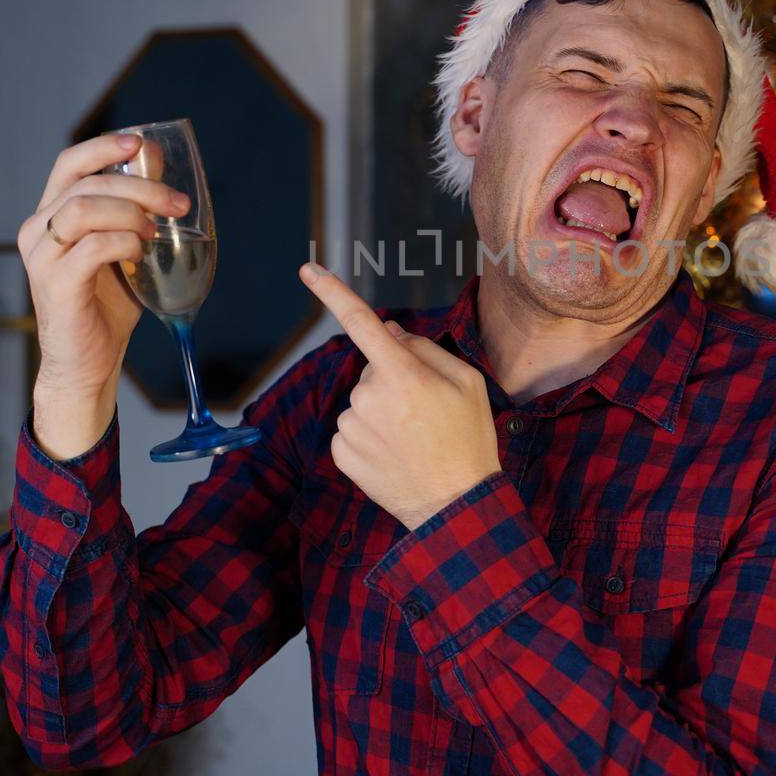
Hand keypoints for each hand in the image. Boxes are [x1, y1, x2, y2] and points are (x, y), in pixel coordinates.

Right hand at [18, 132, 191, 457]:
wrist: (88, 362)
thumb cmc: (107, 305)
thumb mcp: (126, 249)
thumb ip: (135, 212)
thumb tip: (159, 168)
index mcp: (52, 216)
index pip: (69, 164)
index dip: (103, 147)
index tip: (140, 143)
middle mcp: (38, 230)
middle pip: (83, 183)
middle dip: (137, 184)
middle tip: (175, 202)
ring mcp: (42, 257)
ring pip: (81, 208)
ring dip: (128, 211)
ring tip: (153, 231)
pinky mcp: (54, 284)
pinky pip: (89, 247)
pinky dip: (121, 242)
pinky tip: (138, 253)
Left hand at [299, 262, 501, 530]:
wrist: (455, 507)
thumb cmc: (468, 441)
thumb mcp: (467, 384)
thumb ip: (426, 349)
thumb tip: (391, 332)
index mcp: (403, 375)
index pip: (362, 323)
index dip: (332, 292)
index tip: (308, 269)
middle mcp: (369, 398)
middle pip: (372, 370)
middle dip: (393, 380)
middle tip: (426, 413)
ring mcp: (351, 428)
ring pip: (361, 402)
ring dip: (382, 412)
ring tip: (414, 439)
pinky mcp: (341, 454)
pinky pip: (351, 430)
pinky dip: (370, 437)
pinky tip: (394, 454)